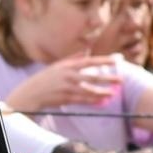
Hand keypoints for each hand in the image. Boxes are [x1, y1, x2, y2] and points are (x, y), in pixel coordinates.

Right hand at [5, 54, 122, 111]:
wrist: (31, 93)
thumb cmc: (45, 79)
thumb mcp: (58, 65)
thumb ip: (73, 58)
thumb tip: (86, 51)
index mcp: (68, 65)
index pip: (90, 61)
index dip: (104, 61)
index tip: (117, 60)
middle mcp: (69, 75)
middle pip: (93, 77)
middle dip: (108, 78)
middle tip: (121, 80)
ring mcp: (67, 87)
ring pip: (89, 90)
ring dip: (102, 92)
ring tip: (113, 93)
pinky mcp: (65, 98)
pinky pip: (82, 100)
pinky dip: (92, 101)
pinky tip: (101, 101)